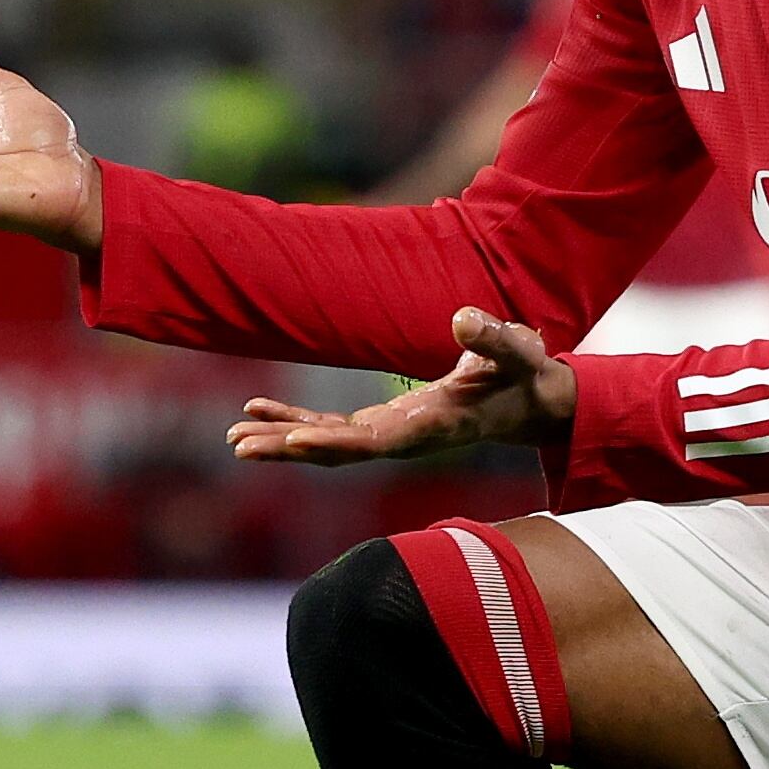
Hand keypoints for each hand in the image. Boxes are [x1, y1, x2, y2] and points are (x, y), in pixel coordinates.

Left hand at [225, 307, 574, 466]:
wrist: (533, 402)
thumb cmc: (525, 375)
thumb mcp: (518, 352)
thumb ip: (493, 339)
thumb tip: (462, 318)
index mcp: (434, 424)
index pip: (378, 440)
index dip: (337, 441)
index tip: (296, 440)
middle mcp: (406, 438)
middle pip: (339, 451)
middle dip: (290, 447)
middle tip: (240, 445)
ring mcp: (393, 435)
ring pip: (329, 444)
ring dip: (282, 440)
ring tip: (235, 437)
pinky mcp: (386, 425)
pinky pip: (333, 429)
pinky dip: (296, 420)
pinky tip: (260, 410)